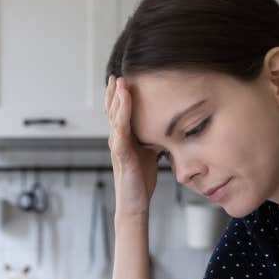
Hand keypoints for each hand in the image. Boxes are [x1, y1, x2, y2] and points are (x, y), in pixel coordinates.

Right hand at [105, 75, 159, 215]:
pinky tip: (125, 103)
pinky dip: (123, 115)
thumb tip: (165, 126)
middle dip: (114, 93)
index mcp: (123, 139)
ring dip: (118, 99)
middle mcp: (117, 140)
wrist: (135, 203)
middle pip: (113, 111)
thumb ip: (152, 139)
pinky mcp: (122, 155)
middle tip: (116, 75)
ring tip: (120, 82)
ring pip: (115, 118)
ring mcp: (117, 147)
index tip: (123, 80)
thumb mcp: (149, 154)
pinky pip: (121, 131)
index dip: (119, 97)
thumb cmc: (141, 181)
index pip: (119, 114)